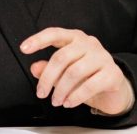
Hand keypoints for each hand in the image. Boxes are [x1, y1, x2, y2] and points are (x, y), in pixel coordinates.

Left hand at [20, 27, 134, 115]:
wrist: (113, 88)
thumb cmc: (86, 76)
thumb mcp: (64, 72)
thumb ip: (48, 68)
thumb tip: (35, 68)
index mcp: (75, 38)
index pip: (55, 33)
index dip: (38, 40)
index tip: (24, 49)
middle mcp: (89, 43)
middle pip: (62, 57)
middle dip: (48, 78)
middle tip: (41, 94)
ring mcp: (102, 57)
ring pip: (74, 72)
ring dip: (61, 90)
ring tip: (56, 101)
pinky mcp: (112, 73)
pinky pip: (90, 85)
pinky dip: (76, 97)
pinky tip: (69, 103)